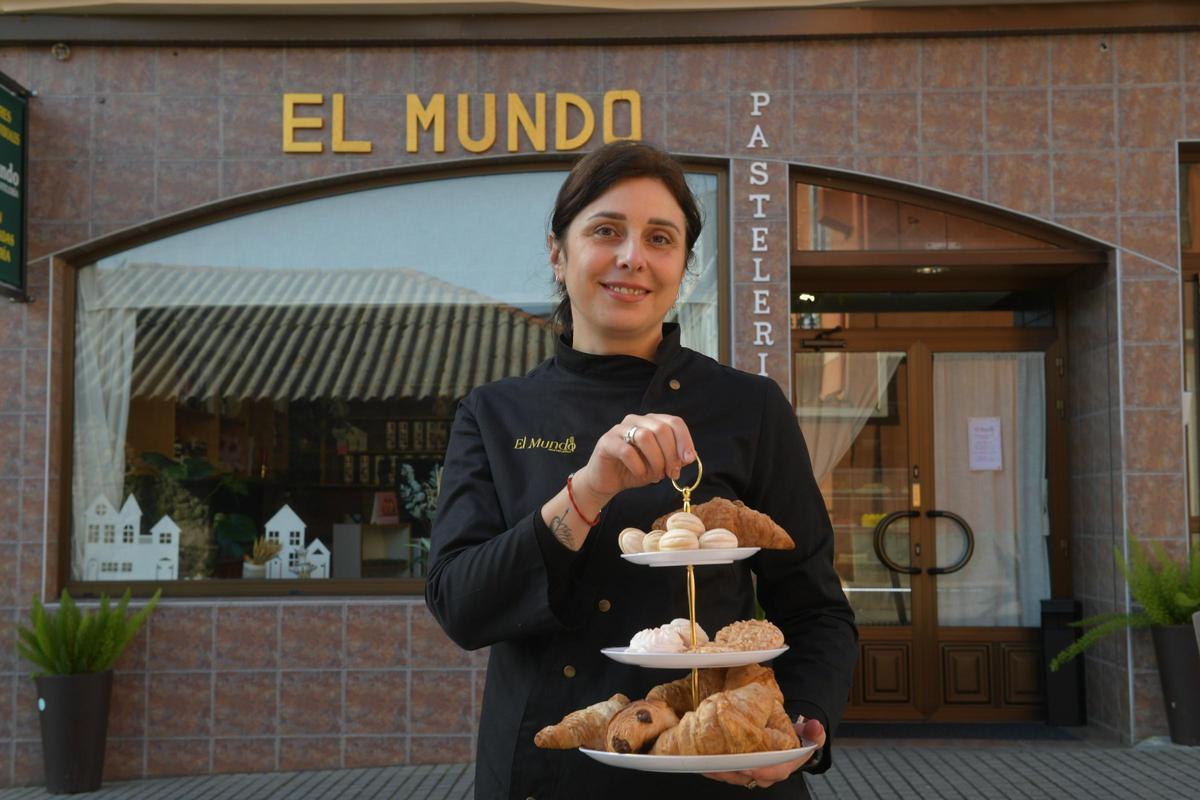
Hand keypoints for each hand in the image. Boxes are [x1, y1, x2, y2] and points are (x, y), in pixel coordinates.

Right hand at [572, 413, 695, 504]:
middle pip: (661, 428)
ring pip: (645, 437)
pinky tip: (640, 474)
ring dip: (656, 460)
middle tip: (672, 473)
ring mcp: (619, 429)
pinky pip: (627, 451)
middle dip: (671, 454)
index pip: (674, 422)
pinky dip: (638, 466)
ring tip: (657, 475)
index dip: (685, 440)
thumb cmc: (635, 469)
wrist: (608, 481)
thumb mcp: (660, 465)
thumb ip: (674, 458)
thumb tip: (689, 456)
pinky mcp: (606, 442)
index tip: (688, 460)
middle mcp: (636, 420)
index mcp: (651, 421)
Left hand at [702, 717, 825, 789]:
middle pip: (747, 776)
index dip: (762, 770)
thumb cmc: (797, 739)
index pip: (774, 772)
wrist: (787, 742)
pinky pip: (723, 772)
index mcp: (783, 767)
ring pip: (732, 776)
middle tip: (719, 761)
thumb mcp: (810, 734)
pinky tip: (700, 761)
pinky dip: (712, 768)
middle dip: (732, 771)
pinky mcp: (737, 771)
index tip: (750, 766)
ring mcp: (749, 775)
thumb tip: (815, 726)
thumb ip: (815, 732)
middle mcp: (764, 775)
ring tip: (705, 761)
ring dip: (718, 770)